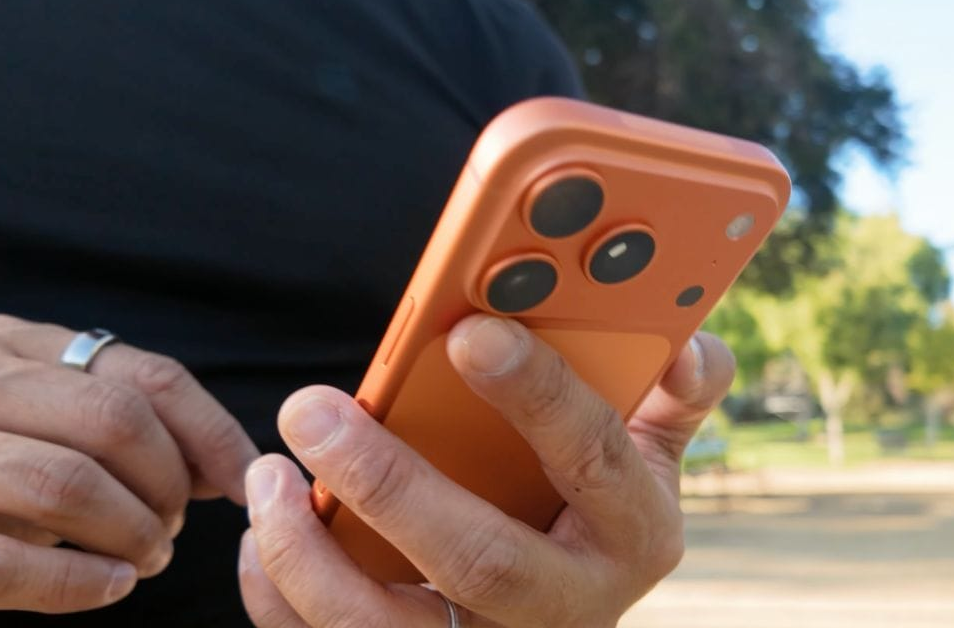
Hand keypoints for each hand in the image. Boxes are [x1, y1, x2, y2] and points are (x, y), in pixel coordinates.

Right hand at [0, 314, 259, 611]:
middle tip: (173, 529)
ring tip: (145, 558)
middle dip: (168, 486)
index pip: (148, 377)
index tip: (245, 480)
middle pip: (116, 423)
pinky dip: (74, 583)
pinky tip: (109, 586)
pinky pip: (1, 562)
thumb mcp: (34, 407)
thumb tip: (226, 465)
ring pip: (64, 484)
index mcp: (12, 345)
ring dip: (129, 533)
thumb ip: (112, 415)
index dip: (213, 434)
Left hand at [239, 314, 733, 626]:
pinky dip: (282, 599)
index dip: (539, 395)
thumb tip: (690, 342)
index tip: (469, 330)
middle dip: (389, 485)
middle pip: (481, 560)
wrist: (561, 616)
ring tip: (268, 475)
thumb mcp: (647, 456)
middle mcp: (566, 604)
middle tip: (311, 409)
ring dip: (311, 554)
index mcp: (633, 531)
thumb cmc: (593, 511)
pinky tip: (262, 535)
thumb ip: (668, 397)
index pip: (594, 462)